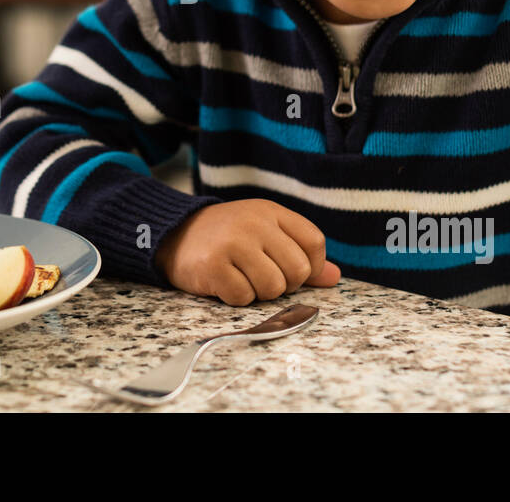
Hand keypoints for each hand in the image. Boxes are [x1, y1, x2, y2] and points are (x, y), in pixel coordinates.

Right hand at [154, 198, 341, 304]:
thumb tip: (335, 277)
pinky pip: (243, 297)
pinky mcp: (213, 265)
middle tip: (263, 276)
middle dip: (285, 284)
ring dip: (260, 293)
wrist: (174, 234)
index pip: (314, 242)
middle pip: (297, 270)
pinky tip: (225, 283)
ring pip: (273, 287)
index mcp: (271, 212)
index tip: (291, 270)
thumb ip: (300, 254)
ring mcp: (233, 243)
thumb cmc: (227, 237)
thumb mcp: (264, 235)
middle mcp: (254, 223)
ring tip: (243, 279)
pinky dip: (237, 298)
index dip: (311, 265)